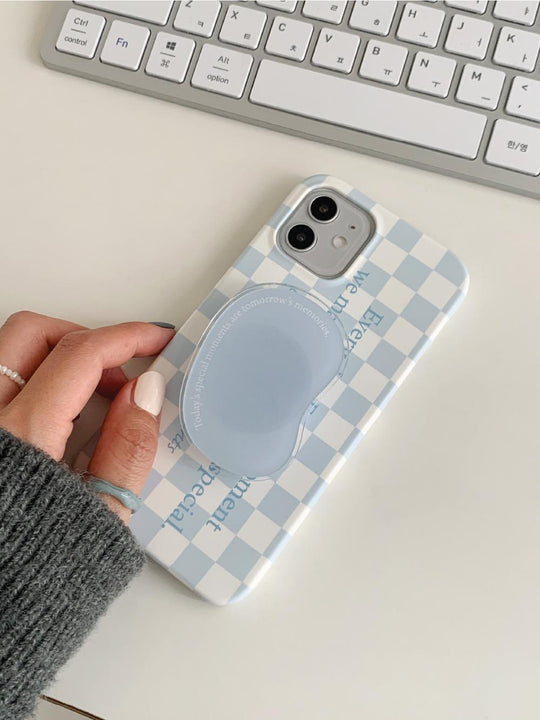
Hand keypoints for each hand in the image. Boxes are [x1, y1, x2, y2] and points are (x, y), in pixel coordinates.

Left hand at [0, 312, 173, 522]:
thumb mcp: (102, 516)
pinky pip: (2, 385)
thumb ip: (126, 447)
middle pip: (31, 335)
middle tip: (121, 369)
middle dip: (85, 337)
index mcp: (22, 437)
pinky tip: (64, 416)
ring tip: (96, 397)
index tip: (156, 340)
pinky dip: (37, 381)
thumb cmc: (42, 575)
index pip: (79, 356)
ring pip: (9, 353)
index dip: (126, 338)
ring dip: (58, 357)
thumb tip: (146, 390)